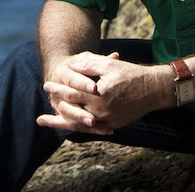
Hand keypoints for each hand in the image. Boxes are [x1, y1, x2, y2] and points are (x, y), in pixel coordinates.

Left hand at [37, 51, 164, 134]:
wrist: (153, 90)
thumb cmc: (131, 74)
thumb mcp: (109, 65)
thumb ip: (88, 65)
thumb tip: (71, 66)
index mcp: (100, 95)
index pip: (74, 92)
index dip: (59, 88)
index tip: (46, 84)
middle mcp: (102, 111)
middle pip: (73, 112)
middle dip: (56, 107)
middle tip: (41, 106)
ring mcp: (108, 120)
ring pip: (79, 124)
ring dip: (61, 123)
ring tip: (46, 121)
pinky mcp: (113, 125)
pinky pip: (91, 129)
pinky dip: (78, 127)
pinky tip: (68, 125)